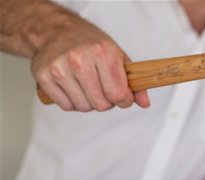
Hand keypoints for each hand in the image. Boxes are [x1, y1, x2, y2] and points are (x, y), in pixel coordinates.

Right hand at [31, 13, 149, 111]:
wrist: (56, 31)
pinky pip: (66, 106)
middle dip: (107, 102)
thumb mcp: (117, 56)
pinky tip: (74, 87)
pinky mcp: (44, 77)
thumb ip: (133, 82)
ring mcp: (60, 68)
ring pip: (84, 107)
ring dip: (89, 102)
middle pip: (101, 104)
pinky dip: (73, 102)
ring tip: (88, 86)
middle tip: (103, 89)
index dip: (124, 100)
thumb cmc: (90, 44)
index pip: (118, 94)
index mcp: (102, 53)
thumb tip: (145, 103)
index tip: (123, 97)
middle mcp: (80, 60)